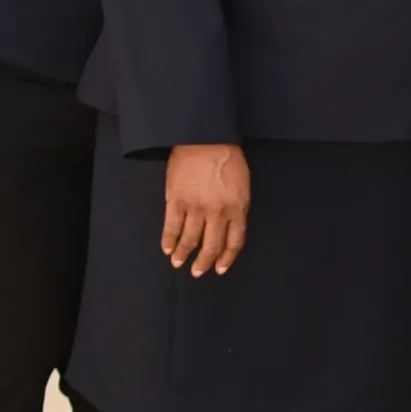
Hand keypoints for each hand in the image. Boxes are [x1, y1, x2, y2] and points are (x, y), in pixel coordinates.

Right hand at [159, 143, 248, 274]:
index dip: (226, 258)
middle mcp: (217, 212)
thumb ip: (237, 209)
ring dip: (183, 254)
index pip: (234, 242)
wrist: (205, 140)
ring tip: (178, 263)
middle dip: (204, 263)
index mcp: (237, 209)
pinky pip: (171, 227)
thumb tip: (230, 229)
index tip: (220, 268)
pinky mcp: (176, 201)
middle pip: (211, 246)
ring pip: (189, 240)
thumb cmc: (228, 159)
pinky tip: (167, 248)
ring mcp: (196, 207)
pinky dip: (169, 240)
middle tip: (198, 272)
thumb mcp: (243, 186)